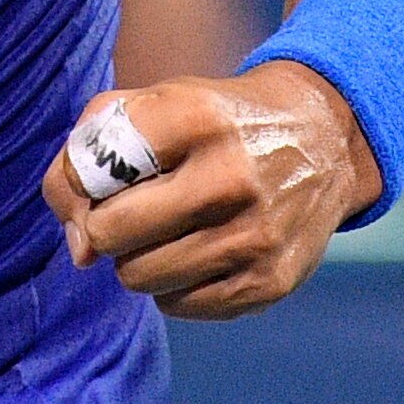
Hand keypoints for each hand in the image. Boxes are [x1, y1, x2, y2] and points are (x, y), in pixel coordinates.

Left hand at [39, 65, 378, 321]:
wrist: (325, 138)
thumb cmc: (215, 122)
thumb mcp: (157, 99)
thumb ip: (90, 147)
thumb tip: (78, 247)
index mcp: (198, 117)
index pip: (94, 169)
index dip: (79, 181)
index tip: (98, 178)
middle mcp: (233, 177)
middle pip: (110, 233)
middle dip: (105, 226)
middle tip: (131, 210)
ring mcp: (257, 235)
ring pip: (137, 277)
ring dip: (137, 258)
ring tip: (168, 229)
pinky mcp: (271, 282)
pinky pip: (177, 305)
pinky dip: (174, 284)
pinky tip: (200, 251)